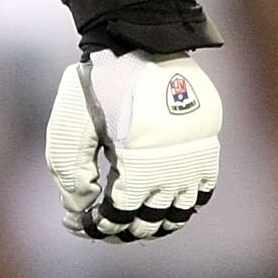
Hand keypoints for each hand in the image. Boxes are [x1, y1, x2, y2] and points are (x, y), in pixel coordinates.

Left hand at [45, 50, 221, 240]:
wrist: (147, 46)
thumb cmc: (103, 85)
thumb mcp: (72, 126)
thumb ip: (70, 174)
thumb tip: (81, 211)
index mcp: (136, 164)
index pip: (118, 219)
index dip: (96, 227)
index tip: (79, 223)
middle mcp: (170, 170)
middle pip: (148, 224)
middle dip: (120, 231)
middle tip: (102, 224)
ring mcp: (193, 162)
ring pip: (178, 217)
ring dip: (153, 225)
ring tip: (132, 221)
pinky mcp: (207, 151)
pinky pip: (200, 196)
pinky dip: (182, 207)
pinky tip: (160, 202)